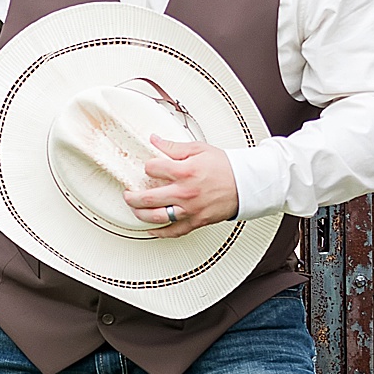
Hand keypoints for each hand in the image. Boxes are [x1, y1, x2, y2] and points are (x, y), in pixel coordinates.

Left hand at [124, 135, 240, 237]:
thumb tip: (155, 140)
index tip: (148, 168)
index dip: (148, 167)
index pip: (153, 169)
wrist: (246, 185)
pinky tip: (150, 230)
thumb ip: (174, 147)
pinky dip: (159, 232)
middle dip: (132, 197)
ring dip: (140, 214)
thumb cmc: (225, 167)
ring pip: (156, 217)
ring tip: (134, 210)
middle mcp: (185, 192)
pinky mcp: (196, 221)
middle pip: (148, 198)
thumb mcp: (199, 149)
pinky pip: (173, 231)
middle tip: (127, 195)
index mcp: (186, 172)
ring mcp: (190, 209)